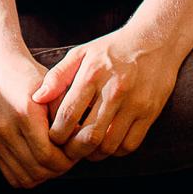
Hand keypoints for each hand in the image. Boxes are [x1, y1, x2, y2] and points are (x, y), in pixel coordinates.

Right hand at [0, 51, 76, 188]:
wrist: (1, 70)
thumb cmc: (34, 79)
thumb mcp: (56, 89)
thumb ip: (68, 116)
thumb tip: (82, 142)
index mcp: (25, 114)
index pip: (48, 156)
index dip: (66, 161)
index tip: (76, 152)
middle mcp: (6, 129)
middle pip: (38, 170)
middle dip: (59, 169)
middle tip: (69, 158)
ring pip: (26, 178)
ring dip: (45, 175)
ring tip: (55, 161)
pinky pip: (12, 177)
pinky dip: (29, 176)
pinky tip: (39, 164)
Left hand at [32, 26, 184, 161]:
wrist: (155, 40)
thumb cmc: (111, 49)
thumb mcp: (81, 53)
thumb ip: (57, 76)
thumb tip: (37, 99)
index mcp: (93, 74)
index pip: (68, 115)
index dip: (56, 134)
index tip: (53, 139)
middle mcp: (115, 90)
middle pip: (89, 136)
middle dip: (73, 150)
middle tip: (67, 151)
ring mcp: (135, 103)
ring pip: (110, 145)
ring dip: (94, 153)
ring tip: (86, 149)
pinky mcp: (150, 112)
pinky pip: (130, 145)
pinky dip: (115, 151)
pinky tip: (107, 144)